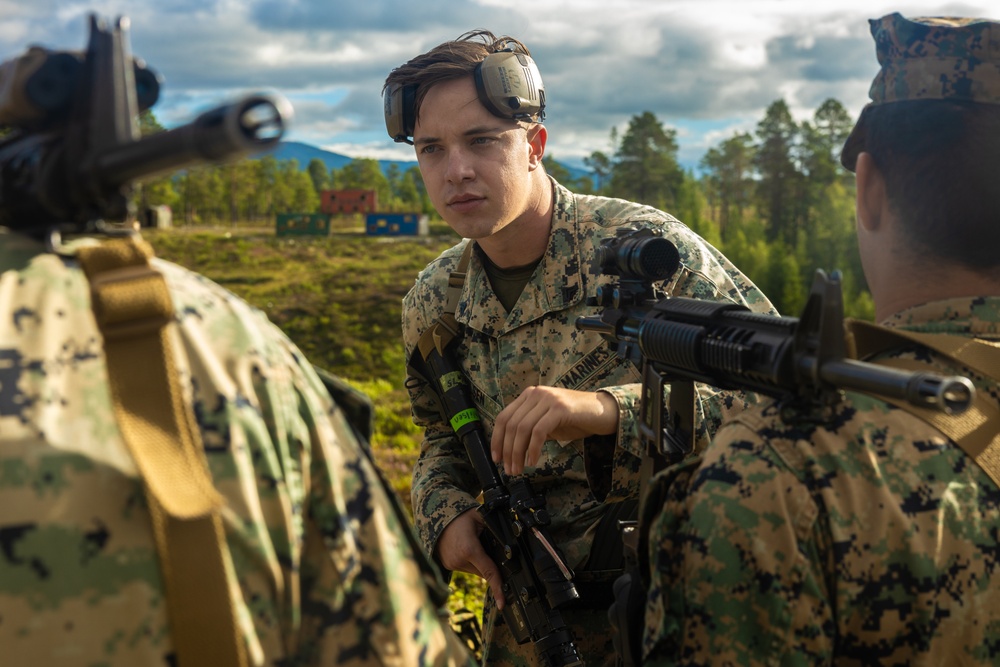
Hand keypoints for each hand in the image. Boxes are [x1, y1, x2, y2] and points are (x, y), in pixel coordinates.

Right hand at [435, 508, 505, 608]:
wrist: (436, 514)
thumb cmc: (459, 515)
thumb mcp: (480, 517)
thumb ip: (495, 530)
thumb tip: (510, 542)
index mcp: (469, 549)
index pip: (489, 572)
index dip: (498, 588)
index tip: (502, 603)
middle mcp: (459, 560)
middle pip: (483, 571)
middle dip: (489, 563)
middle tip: (487, 545)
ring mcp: (452, 564)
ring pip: (475, 570)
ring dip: (479, 562)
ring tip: (473, 543)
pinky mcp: (448, 565)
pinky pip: (465, 568)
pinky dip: (470, 561)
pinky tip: (467, 547)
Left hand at [491, 387, 617, 475]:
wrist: (605, 412)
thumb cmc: (576, 420)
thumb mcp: (547, 423)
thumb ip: (530, 430)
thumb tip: (510, 450)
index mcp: (529, 395)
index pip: (504, 417)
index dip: (497, 439)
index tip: (496, 458)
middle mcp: (536, 393)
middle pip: (511, 424)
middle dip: (507, 450)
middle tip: (509, 469)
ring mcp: (548, 399)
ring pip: (522, 429)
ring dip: (517, 453)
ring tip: (519, 469)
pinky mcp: (560, 409)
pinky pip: (539, 431)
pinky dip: (533, 449)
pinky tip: (533, 461)